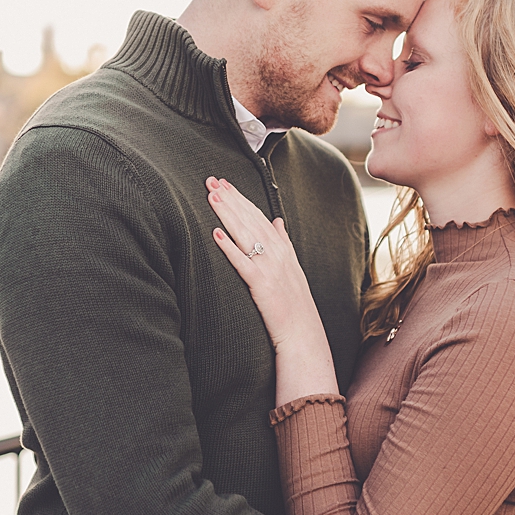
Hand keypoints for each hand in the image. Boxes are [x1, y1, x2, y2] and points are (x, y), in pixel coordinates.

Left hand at [205, 177, 329, 360]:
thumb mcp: (293, 269)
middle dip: (230, 199)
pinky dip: (229, 247)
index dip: (241, 198)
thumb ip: (284, 243)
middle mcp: (277, 254)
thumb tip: (279, 221)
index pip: (258, 216)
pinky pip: (242, 263)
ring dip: (227, 214)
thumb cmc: (295, 305)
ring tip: (211, 196)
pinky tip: (216, 234)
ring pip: (245, 235)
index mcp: (283, 249)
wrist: (303, 334)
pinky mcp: (261, 286)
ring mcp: (270, 268)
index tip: (224, 183)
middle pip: (250, 220)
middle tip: (211, 180)